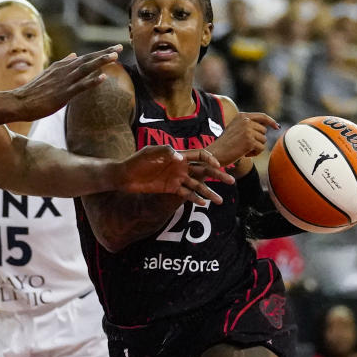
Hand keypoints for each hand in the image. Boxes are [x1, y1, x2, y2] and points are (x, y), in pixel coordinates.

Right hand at [11, 45, 121, 120]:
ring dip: (100, 62)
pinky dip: (91, 81)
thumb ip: (63, 64)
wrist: (19, 102)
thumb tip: (74, 55)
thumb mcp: (49, 73)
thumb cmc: (34, 91)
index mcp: (62, 66)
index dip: (100, 53)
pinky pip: (80, 86)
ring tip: (115, 57)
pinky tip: (103, 78)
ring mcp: (63, 82)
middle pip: (88, 59)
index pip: (85, 57)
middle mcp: (64, 71)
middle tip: (120, 48)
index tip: (114, 49)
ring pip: (85, 69)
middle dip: (104, 53)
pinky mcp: (62, 94)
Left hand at [118, 147, 234, 202]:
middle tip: (231, 181)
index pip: (200, 155)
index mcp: (178, 155)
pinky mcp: (170, 189)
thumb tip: (179, 156)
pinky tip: (203, 204)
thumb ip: (165, 152)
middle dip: (218, 176)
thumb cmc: (137, 161)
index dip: (210, 159)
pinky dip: (195, 199)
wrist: (125, 175)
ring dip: (209, 192)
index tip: (217, 166)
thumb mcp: (150, 152)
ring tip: (220, 201)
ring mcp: (177, 179)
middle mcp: (181, 167)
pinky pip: (186, 194)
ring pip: (198, 185)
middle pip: (203, 171)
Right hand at [209, 112, 279, 165]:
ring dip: (256, 147)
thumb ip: (249, 124)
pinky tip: (244, 154)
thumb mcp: (236, 129)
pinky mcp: (250, 141)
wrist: (216, 153)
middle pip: (264, 131)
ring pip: (263, 140)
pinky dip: (255, 153)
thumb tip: (269, 126)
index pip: (262, 116)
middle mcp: (245, 121)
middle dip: (257, 139)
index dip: (271, 122)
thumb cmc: (226, 143)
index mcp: (242, 116)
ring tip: (243, 149)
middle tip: (244, 144)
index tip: (277, 127)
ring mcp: (248, 130)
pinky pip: (261, 148)